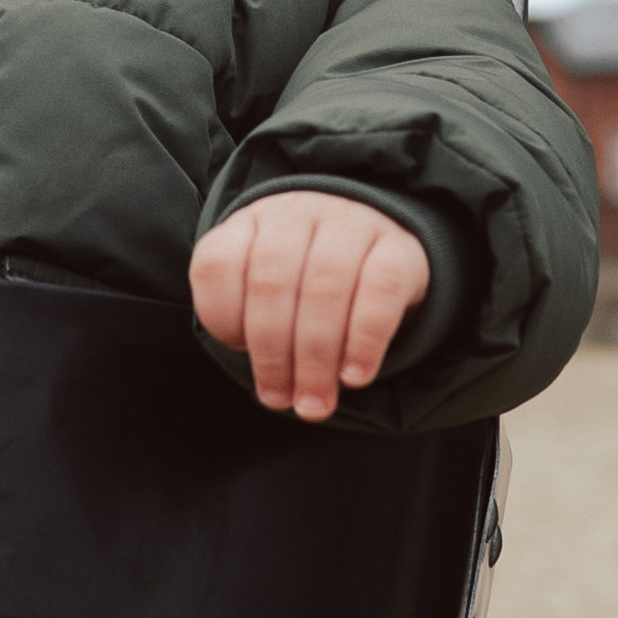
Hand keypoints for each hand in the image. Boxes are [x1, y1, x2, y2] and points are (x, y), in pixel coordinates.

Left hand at [188, 190, 430, 421]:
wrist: (378, 245)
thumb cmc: (306, 281)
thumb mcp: (266, 295)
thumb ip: (252, 329)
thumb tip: (275, 390)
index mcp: (251, 222)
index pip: (219, 264)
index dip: (223, 317)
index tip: (239, 351)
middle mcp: (298, 215)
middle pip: (272, 282)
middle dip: (272, 354)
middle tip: (280, 401)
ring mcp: (351, 224)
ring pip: (324, 287)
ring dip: (316, 357)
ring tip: (315, 403)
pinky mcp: (399, 246)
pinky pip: (381, 291)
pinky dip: (364, 340)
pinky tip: (354, 376)